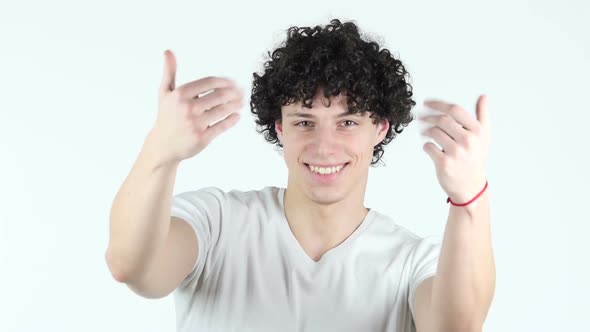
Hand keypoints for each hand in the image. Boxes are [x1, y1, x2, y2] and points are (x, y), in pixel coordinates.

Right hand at [149, 49, 243, 165]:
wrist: (163, 145)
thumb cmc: (166, 117)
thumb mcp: (164, 93)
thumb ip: (169, 72)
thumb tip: (168, 52)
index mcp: (180, 94)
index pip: (209, 82)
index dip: (224, 81)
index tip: (233, 82)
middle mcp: (188, 108)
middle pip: (219, 96)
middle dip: (234, 93)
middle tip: (242, 92)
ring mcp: (195, 124)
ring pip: (223, 110)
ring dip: (236, 105)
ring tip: (241, 102)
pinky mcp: (202, 138)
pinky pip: (222, 126)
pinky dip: (232, 119)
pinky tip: (236, 115)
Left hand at [419, 95, 490, 202]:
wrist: (471, 186)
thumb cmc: (475, 158)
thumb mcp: (484, 137)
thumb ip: (482, 115)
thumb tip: (484, 97)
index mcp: (477, 131)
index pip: (455, 110)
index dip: (438, 104)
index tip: (427, 103)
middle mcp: (468, 140)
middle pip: (442, 120)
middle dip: (428, 117)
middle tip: (421, 118)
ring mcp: (456, 152)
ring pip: (434, 132)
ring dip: (426, 131)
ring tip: (425, 133)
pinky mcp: (444, 163)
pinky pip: (428, 147)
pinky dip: (426, 146)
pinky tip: (429, 148)